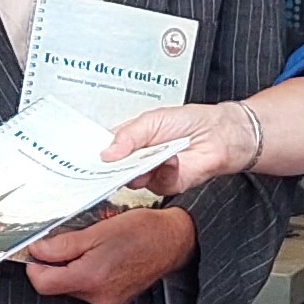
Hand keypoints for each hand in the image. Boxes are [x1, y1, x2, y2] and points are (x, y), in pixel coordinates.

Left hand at [22, 206, 197, 303]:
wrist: (174, 241)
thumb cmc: (142, 232)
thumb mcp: (97, 230)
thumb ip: (63, 244)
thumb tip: (36, 250)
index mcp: (90, 277)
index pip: (42, 283)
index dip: (35, 264)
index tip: (39, 249)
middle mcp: (98, 296)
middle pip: (57, 286)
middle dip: (57, 264)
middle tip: (71, 242)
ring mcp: (107, 302)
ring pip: (72, 288)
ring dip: (73, 269)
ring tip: (92, 248)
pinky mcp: (115, 302)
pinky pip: (88, 291)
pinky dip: (88, 275)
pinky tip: (102, 259)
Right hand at [102, 102, 251, 196]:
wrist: (219, 133)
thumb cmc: (189, 121)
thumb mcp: (152, 119)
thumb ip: (128, 135)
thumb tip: (107, 153)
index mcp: (130, 140)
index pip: (106, 151)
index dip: (95, 156)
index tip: (84, 158)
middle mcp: (138, 159)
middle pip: (115, 171)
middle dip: (111, 169)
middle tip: (106, 164)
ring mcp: (152, 173)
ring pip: (134, 180)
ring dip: (140, 168)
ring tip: (148, 155)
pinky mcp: (168, 184)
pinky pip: (158, 184)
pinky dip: (164, 170)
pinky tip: (171, 158)